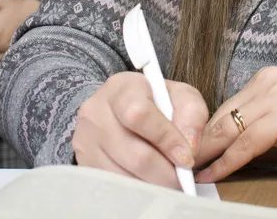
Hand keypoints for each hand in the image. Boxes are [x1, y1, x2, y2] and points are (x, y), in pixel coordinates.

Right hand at [71, 72, 208, 188]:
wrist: (121, 109)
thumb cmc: (156, 102)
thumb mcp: (180, 96)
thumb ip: (192, 114)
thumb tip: (188, 147)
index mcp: (121, 88)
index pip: (138, 114)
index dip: (166, 139)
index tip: (186, 157)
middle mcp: (96, 112)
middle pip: (134, 153)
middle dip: (165, 172)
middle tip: (182, 178)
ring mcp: (85, 139)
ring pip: (123, 175)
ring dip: (153, 184)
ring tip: (168, 180)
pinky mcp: (84, 163)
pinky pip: (113, 186)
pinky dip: (137, 189)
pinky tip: (150, 182)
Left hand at [195, 66, 276, 182]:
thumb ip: (252, 135)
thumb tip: (218, 154)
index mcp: (267, 79)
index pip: (225, 108)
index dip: (204, 134)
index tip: (187, 154)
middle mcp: (270, 80)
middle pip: (223, 116)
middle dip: (200, 144)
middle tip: (180, 166)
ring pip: (231, 128)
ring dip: (209, 154)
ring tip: (192, 173)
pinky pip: (249, 142)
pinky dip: (229, 161)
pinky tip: (216, 174)